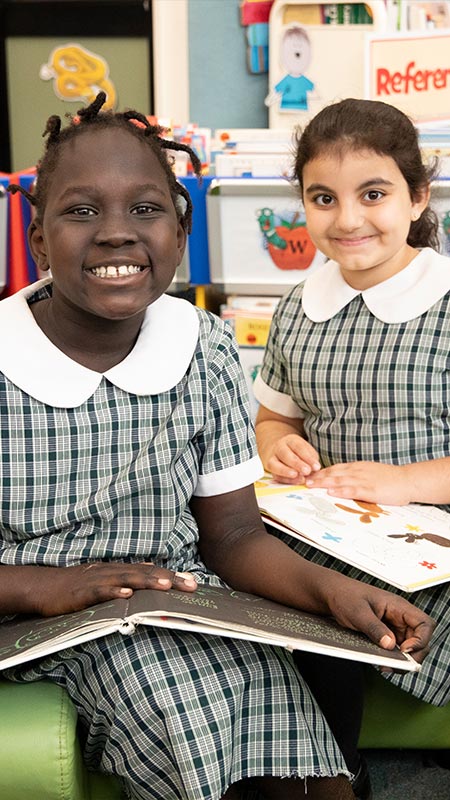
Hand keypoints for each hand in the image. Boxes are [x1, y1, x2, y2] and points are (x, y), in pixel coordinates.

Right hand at [17, 563, 197, 616]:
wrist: (41, 587)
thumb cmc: (73, 588)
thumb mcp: (102, 584)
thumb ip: (123, 582)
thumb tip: (146, 581)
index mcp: (116, 571)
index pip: (149, 572)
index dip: (171, 576)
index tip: (193, 582)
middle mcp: (110, 572)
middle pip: (143, 573)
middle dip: (168, 578)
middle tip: (190, 585)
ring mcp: (96, 580)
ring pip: (125, 578)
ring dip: (146, 581)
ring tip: (165, 585)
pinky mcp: (81, 592)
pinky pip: (99, 591)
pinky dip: (113, 591)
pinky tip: (126, 594)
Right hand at [265, 434, 321, 483]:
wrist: (281, 452)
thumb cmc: (299, 452)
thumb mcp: (307, 451)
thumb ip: (311, 459)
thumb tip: (315, 469)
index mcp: (290, 440)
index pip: (298, 447)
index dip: (308, 457)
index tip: (317, 467)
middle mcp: (279, 448)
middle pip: (285, 454)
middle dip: (296, 464)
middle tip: (307, 471)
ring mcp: (272, 458)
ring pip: (275, 465)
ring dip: (286, 472)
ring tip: (298, 477)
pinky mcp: (270, 470)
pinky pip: (275, 475)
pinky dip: (285, 479)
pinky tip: (295, 482)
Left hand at [305, 461, 411, 504]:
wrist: (408, 480)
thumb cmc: (390, 479)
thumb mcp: (370, 474)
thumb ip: (356, 477)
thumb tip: (342, 483)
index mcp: (357, 468)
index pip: (334, 469)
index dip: (320, 472)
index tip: (307, 476)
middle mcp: (357, 471)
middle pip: (333, 473)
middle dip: (316, 477)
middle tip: (302, 481)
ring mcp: (363, 479)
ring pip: (339, 480)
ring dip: (323, 482)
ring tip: (310, 486)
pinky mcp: (370, 489)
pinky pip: (353, 489)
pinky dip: (340, 490)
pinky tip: (331, 492)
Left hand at [322, 572, 433, 662]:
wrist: (331, 594)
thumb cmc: (344, 595)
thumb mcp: (358, 612)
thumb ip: (374, 628)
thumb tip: (390, 644)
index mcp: (398, 606)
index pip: (424, 623)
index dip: (421, 639)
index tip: (405, 650)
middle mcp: (399, 616)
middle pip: (420, 639)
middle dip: (413, 655)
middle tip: (397, 665)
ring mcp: (393, 626)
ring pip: (409, 647)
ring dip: (402, 659)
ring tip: (388, 667)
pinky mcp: (385, 634)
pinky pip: (396, 649)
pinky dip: (393, 658)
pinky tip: (382, 662)